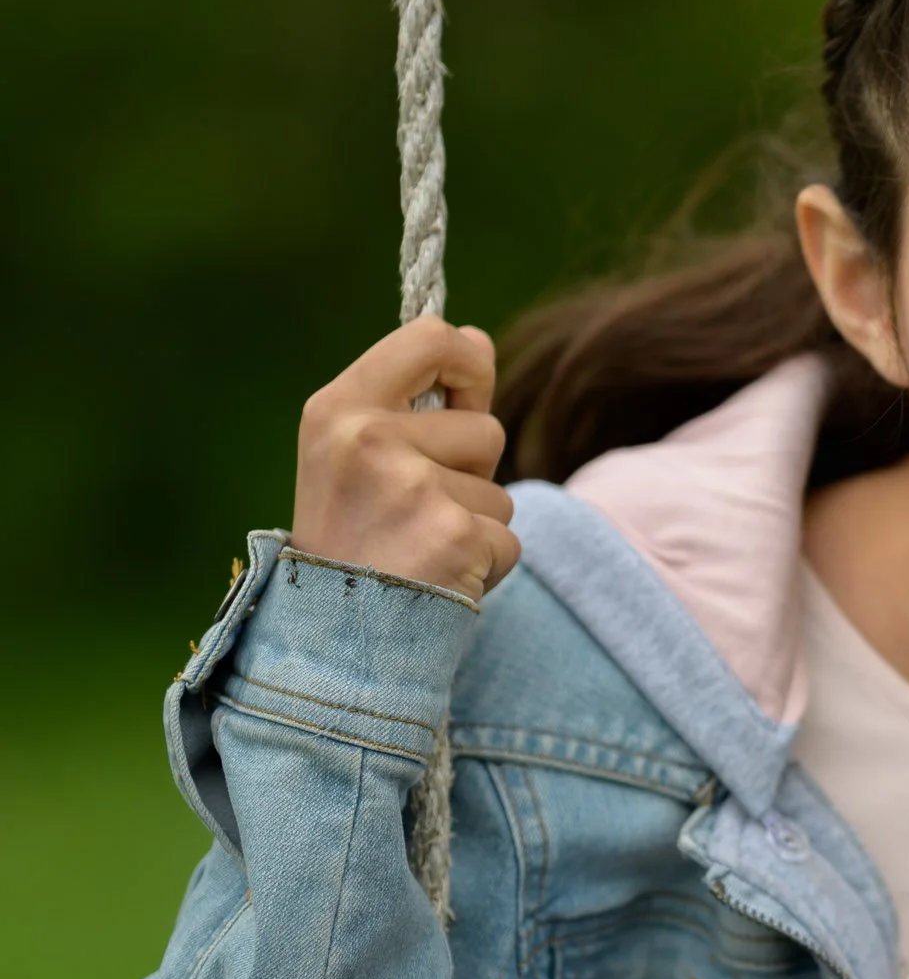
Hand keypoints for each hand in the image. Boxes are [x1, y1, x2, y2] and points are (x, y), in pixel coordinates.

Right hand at [291, 317, 520, 600]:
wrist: (331, 641)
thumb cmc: (351, 542)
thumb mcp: (359, 458)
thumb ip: (419, 401)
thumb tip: (480, 340)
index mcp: (337, 409)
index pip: (429, 337)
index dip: (468, 362)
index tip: (467, 395)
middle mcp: (368, 439)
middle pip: (486, 428)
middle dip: (471, 475)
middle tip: (413, 513)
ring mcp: (411, 487)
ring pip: (500, 490)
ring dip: (476, 524)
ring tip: (419, 549)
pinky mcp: (454, 535)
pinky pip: (507, 538)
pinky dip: (486, 564)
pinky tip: (437, 578)